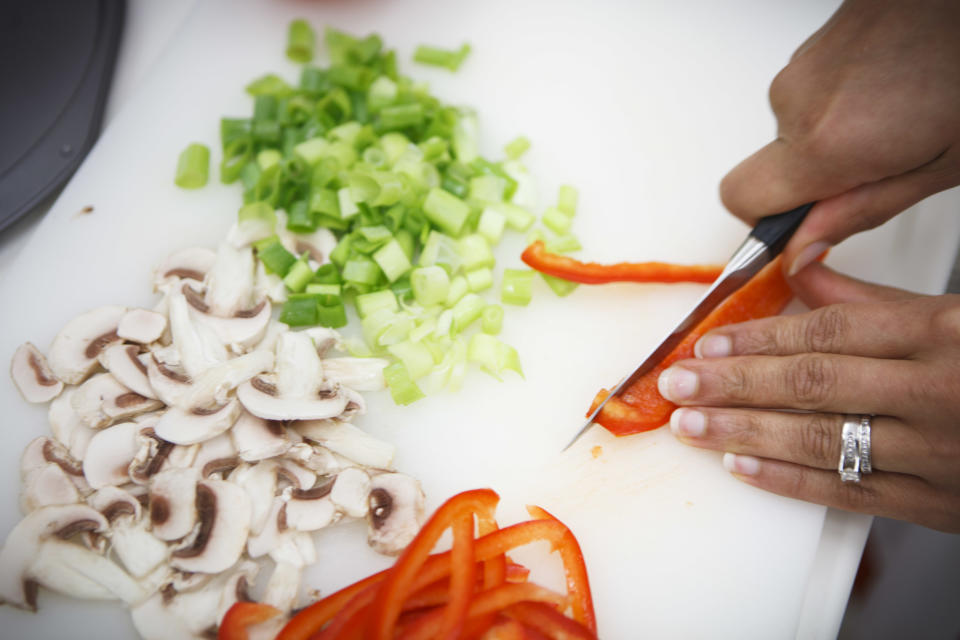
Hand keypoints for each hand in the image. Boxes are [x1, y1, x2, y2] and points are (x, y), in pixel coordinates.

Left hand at [657, 264, 959, 531]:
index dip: (760, 337)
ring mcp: (941, 454)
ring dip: (745, 435)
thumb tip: (802, 276)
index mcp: (946, 334)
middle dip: (734, 385)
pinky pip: (851, 494)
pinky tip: (742, 468)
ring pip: (823, 441)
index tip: (706, 344)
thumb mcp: (959, 314)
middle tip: (676, 386)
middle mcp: (940, 393)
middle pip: (814, 383)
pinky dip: (789, 482)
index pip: (831, 332)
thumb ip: (876, 300)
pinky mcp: (940, 505)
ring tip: (691, 426)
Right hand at [720, 0, 959, 275]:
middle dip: (815, 178)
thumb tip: (802, 249)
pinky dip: (841, 103)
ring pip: (793, 129)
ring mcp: (802, 66)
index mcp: (827, 143)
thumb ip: (862, 212)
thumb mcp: (943, 164)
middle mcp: (799, 102)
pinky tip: (890, 91)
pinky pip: (808, 95)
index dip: (770, 222)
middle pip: (772, 166)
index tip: (801, 229)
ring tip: (896, 118)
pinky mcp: (811, 45)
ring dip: (833, 136)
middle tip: (878, 165)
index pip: (744, 202)